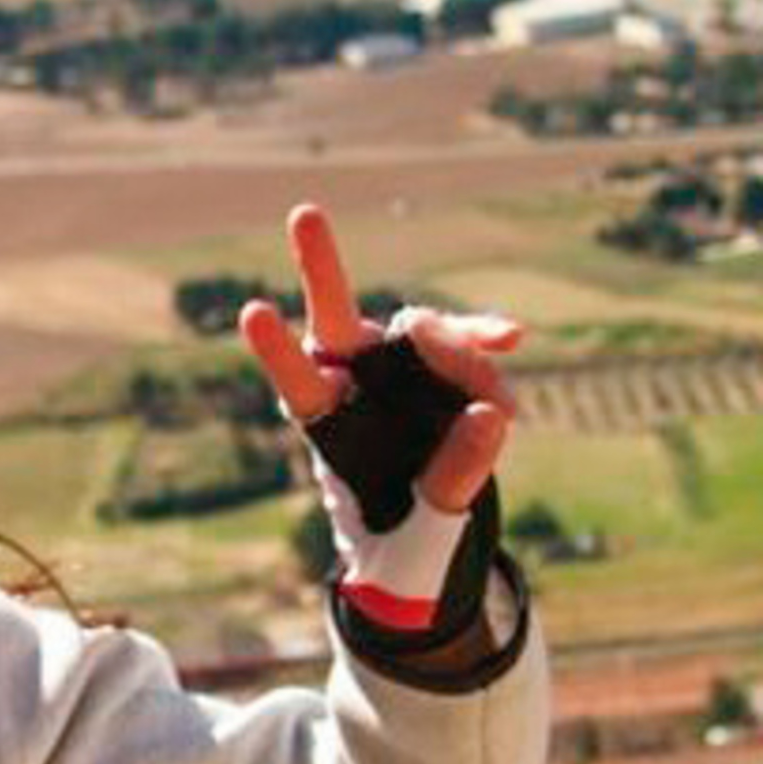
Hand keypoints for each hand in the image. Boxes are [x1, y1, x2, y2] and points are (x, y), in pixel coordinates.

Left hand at [239, 203, 519, 645]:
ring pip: (423, 333)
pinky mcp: (448, 364)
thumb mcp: (425, 542)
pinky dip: (485, 336)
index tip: (251, 311)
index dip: (276, 351)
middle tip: (303, 214)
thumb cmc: (407, 550)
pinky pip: (469, 339)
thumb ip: (452, 486)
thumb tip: (488, 414)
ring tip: (497, 406)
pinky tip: (512, 335)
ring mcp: (403, 367)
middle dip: (321, 266)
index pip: (298, 384)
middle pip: (335, 318)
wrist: (440, 537)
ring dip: (461, 355)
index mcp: (329, 427)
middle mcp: (358, 382)